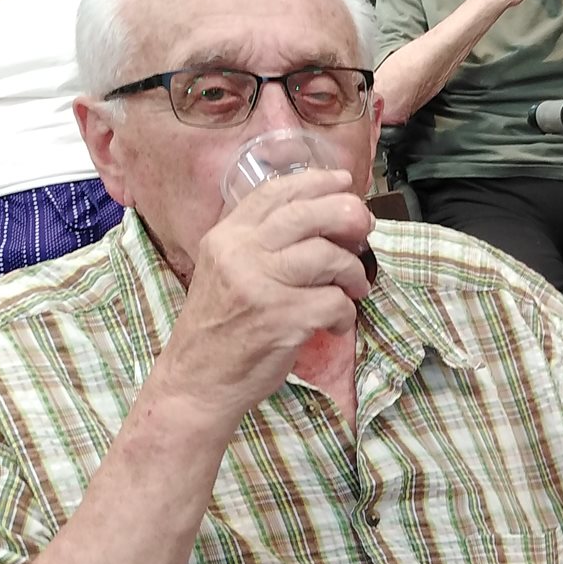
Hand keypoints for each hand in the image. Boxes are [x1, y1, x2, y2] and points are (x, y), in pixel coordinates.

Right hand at [150, 169, 373, 425]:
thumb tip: (322, 216)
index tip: (344, 181)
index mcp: (226, 237)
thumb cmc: (220, 327)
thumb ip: (261, 242)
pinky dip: (345, 314)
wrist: (197, 381)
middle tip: (365, 228)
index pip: (275, 194)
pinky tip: (335, 324)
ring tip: (353, 288)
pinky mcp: (282, 318)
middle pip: (308, 215)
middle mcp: (240, 254)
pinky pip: (335, 301)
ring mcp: (260, 285)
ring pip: (329, 256)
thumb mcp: (226, 270)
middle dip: (348, 215)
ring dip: (352, 272)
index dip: (315, 181)